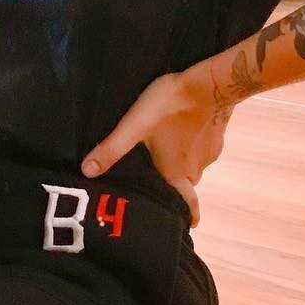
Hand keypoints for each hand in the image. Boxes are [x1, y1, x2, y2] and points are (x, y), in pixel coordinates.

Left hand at [80, 70, 230, 227]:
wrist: (210, 82)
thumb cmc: (170, 106)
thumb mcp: (134, 126)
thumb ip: (112, 149)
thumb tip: (87, 172)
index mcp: (178, 175)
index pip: (189, 208)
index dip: (185, 216)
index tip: (178, 222)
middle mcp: (197, 170)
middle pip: (182, 185)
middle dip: (168, 184)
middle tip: (149, 176)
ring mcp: (210, 152)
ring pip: (191, 165)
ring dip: (177, 161)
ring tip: (159, 148)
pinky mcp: (217, 135)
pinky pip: (200, 146)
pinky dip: (189, 143)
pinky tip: (177, 128)